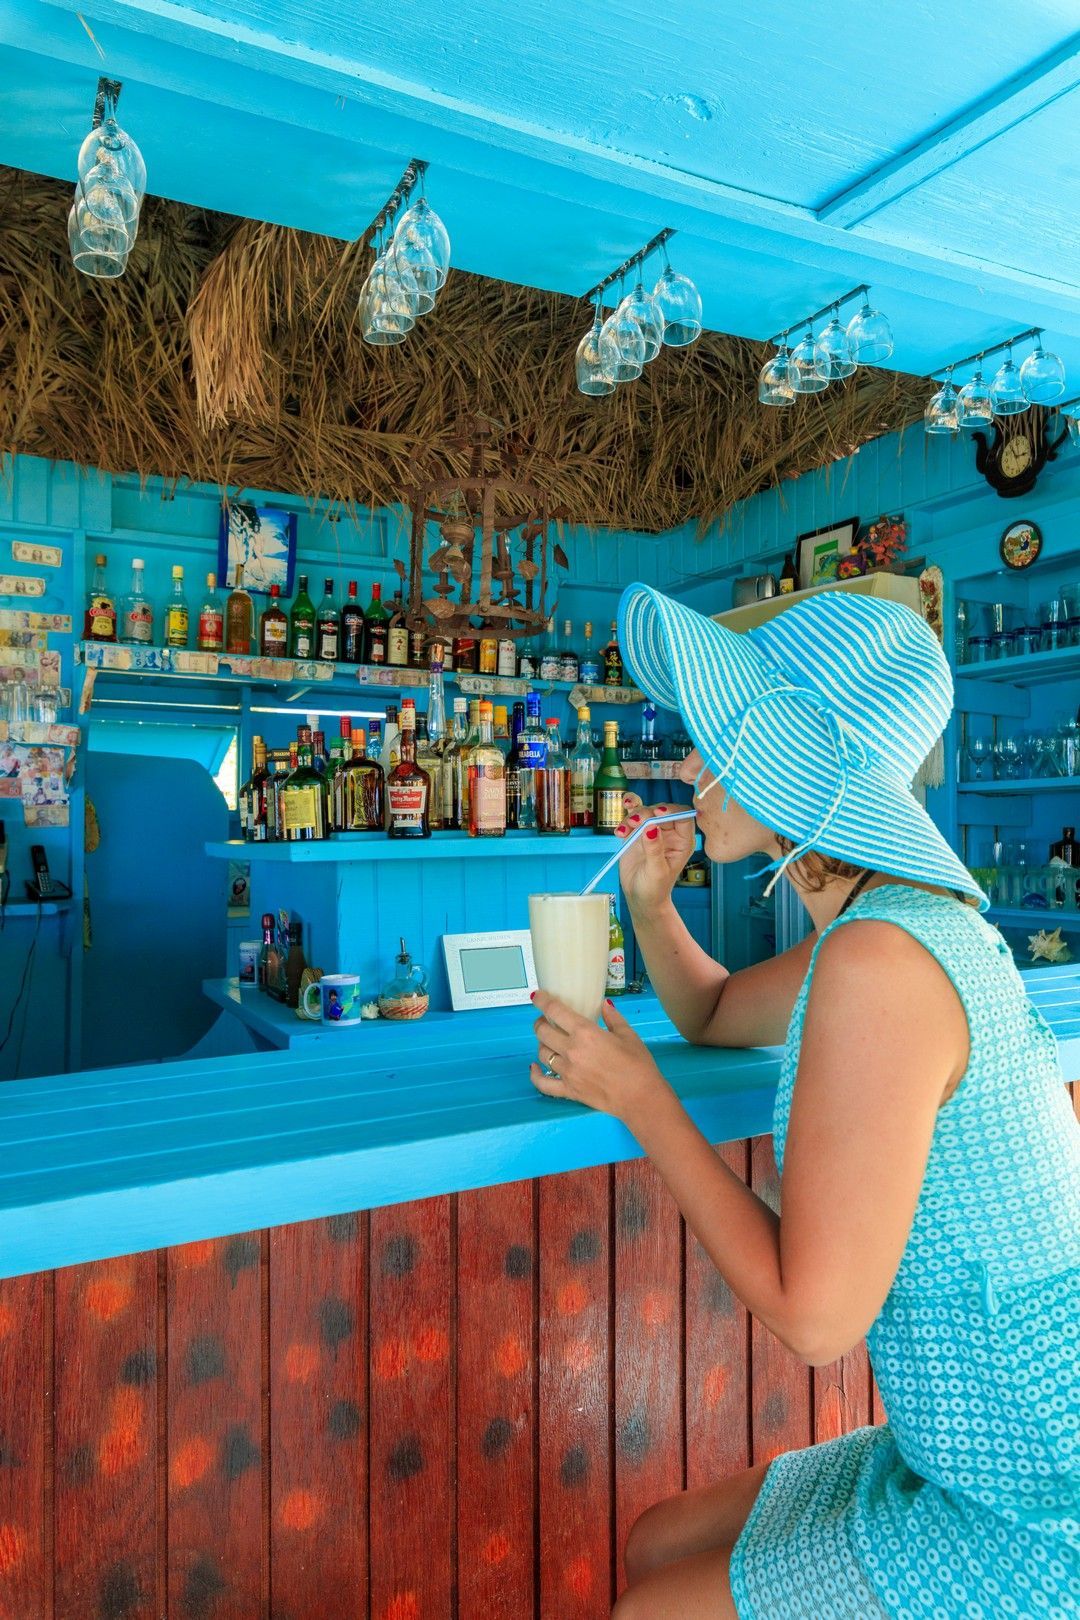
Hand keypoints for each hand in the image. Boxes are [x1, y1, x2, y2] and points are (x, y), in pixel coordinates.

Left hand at [530, 990, 670, 1120]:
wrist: (640, 1097)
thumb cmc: (638, 1064)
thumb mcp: (628, 1035)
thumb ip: (613, 1018)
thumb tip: (604, 1005)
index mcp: (585, 1032)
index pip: (555, 1011)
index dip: (542, 1000)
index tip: (537, 996)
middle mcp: (571, 1050)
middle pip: (543, 1031)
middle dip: (540, 1022)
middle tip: (546, 1020)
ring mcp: (567, 1072)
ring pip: (542, 1054)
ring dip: (542, 1044)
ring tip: (549, 1041)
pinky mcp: (568, 1091)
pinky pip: (543, 1083)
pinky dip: (535, 1075)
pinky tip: (534, 1067)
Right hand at [613, 797, 695, 912]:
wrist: (640, 897)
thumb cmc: (655, 888)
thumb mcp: (657, 871)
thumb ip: (655, 849)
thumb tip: (651, 827)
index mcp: (683, 841)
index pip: (683, 817)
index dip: (671, 811)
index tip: (657, 813)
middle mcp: (669, 833)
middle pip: (660, 811)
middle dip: (647, 813)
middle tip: (634, 822)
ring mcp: (652, 831)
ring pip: (645, 812)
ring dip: (632, 816)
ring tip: (623, 830)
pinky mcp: (637, 833)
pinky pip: (632, 816)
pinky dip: (625, 816)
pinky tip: (619, 826)